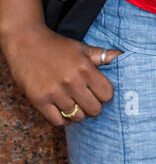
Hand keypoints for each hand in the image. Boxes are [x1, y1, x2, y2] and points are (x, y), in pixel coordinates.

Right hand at [1, 23, 122, 127]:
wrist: (25, 42)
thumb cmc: (56, 46)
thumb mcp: (81, 48)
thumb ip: (102, 55)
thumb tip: (122, 56)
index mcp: (84, 68)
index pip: (107, 95)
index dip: (104, 95)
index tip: (97, 91)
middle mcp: (71, 81)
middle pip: (94, 109)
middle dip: (93, 106)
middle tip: (86, 100)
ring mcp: (54, 92)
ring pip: (77, 117)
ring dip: (77, 113)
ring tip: (73, 103)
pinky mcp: (39, 100)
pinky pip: (58, 121)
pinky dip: (62, 119)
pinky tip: (62, 109)